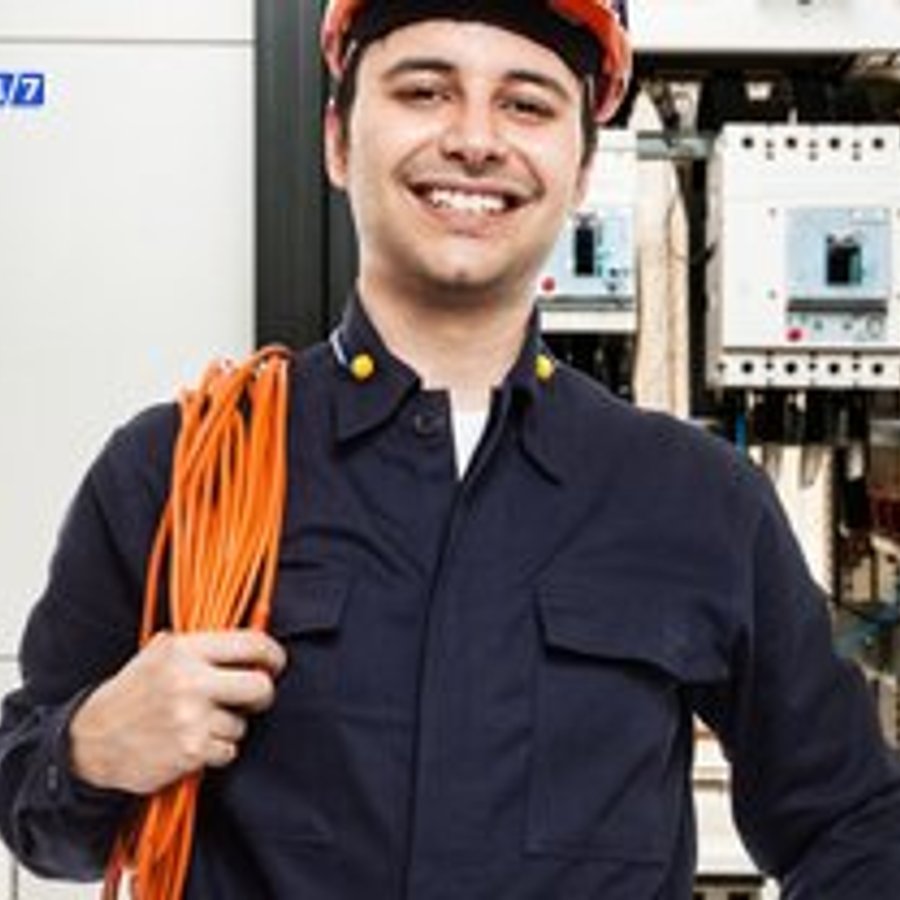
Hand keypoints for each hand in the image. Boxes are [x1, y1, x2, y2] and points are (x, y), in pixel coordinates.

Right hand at [68, 630, 285, 794]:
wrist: (93, 740)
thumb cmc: (133, 692)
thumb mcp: (159, 654)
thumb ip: (202, 645)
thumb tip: (251, 642)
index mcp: (184, 650)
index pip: (252, 644)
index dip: (273, 655)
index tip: (275, 664)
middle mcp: (189, 681)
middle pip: (260, 687)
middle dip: (263, 694)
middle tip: (253, 698)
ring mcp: (190, 718)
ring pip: (242, 723)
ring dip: (230, 727)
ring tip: (200, 723)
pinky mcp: (190, 751)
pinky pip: (228, 750)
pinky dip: (217, 751)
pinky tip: (194, 743)